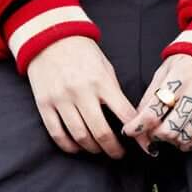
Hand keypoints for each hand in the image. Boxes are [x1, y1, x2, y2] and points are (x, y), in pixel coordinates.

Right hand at [24, 35, 137, 156]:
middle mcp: (81, 92)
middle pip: (101, 132)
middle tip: (119, 154)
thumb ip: (114, 93)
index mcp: (102, 81)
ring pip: (80, 136)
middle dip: (114, 149)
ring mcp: (61, 99)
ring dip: (93, 149)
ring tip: (99, 150)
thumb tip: (127, 120)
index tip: (147, 147)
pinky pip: (57, 134)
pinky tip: (78, 148)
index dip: (139, 135)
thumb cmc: (83, 53)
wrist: (50, 37)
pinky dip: (69, 146)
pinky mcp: (44, 104)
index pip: (125, 115)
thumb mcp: (105, 68)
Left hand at [122, 54, 191, 153]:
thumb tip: (137, 118)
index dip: (137, 126)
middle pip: (169, 129)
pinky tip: (182, 140)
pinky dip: (189, 144)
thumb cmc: (187, 60)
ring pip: (185, 136)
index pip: (153, 112)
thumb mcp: (164, 70)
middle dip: (155, 136)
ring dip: (171, 141)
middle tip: (151, 133)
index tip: (129, 131)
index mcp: (178, 79)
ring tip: (166, 135)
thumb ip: (151, 94)